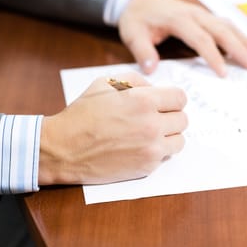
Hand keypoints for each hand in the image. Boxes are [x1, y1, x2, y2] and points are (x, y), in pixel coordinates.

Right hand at [38, 72, 186, 184]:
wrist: (63, 148)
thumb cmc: (83, 113)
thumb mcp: (106, 83)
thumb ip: (136, 80)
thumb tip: (155, 88)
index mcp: (144, 100)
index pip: (180, 98)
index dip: (172, 99)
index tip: (164, 103)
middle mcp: (152, 124)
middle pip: (183, 119)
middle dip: (170, 117)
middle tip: (154, 119)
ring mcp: (151, 147)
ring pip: (180, 139)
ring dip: (168, 136)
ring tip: (150, 134)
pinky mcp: (147, 166)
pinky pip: (166, 156)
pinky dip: (158, 151)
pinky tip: (141, 147)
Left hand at [118, 0, 246, 76]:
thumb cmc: (136, 17)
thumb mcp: (132, 33)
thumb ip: (142, 50)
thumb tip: (152, 70)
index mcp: (179, 19)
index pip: (201, 39)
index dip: (214, 57)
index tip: (223, 74)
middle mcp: (195, 14)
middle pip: (223, 31)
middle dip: (240, 49)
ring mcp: (202, 14)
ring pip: (229, 27)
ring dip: (246, 42)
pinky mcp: (205, 17)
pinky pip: (226, 26)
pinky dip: (241, 36)